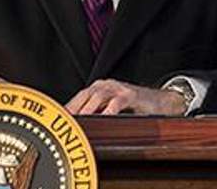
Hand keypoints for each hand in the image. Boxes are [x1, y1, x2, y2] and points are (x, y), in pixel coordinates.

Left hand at [65, 79, 187, 115]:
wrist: (161, 101)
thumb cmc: (134, 107)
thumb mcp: (112, 110)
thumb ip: (96, 115)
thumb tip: (78, 130)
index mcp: (98, 89)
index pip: (77, 98)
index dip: (66, 109)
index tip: (54, 120)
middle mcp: (105, 86)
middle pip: (83, 96)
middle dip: (72, 109)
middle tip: (63, 122)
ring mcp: (118, 89)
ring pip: (98, 97)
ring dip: (87, 109)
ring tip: (79, 121)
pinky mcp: (131, 95)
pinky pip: (118, 102)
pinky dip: (109, 110)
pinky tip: (104, 119)